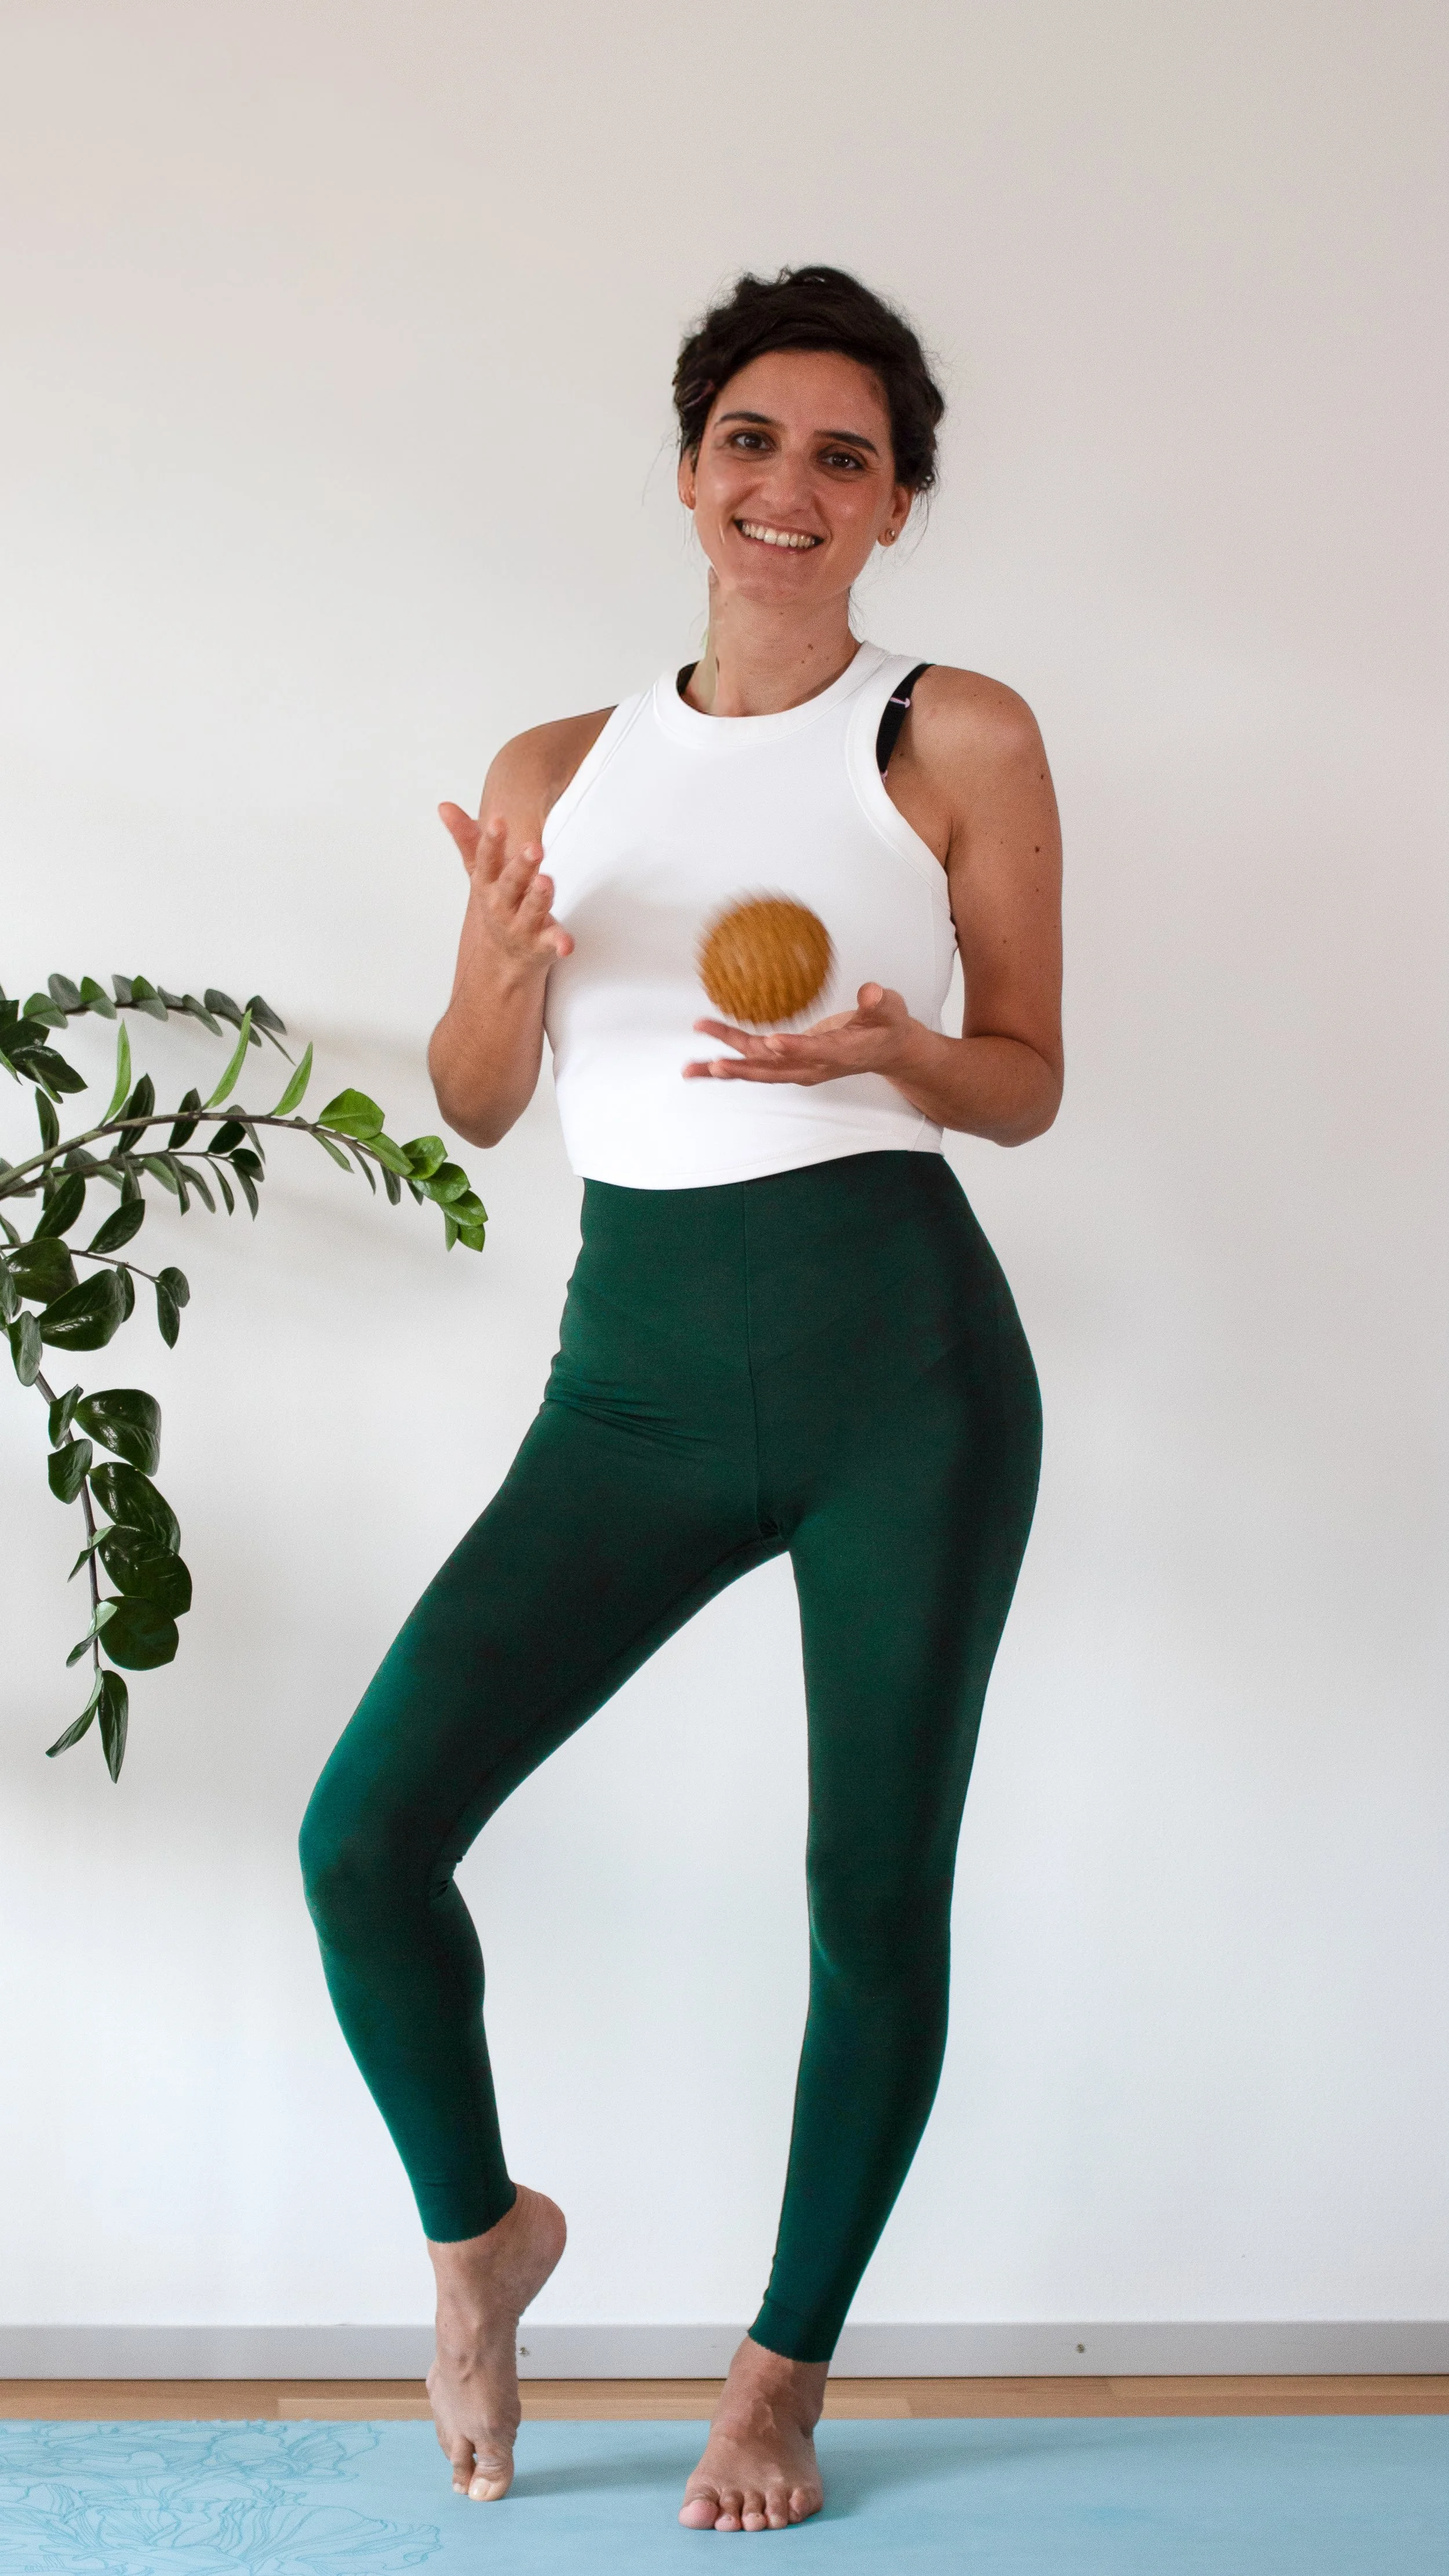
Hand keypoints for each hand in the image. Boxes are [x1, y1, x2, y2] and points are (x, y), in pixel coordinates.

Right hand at [438, 806, 573, 973]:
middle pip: (511, 883)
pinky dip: (559, 943)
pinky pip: (551, 942)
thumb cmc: (495, 902)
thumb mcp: (480, 871)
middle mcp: (502, 904)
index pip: (487, 859)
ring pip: (531, 910)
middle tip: (534, 848)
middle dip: (521, 866)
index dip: (492, 840)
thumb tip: (444, 806)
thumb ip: (467, 838)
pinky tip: (566, 944)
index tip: (497, 820)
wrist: (501, 957)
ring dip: (538, 898)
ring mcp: (522, 925)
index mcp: (488, 883)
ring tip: (546, 882)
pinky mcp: (542, 944)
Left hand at [683, 983, 915, 1085]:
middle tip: (715, 1063)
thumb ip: (881, 1002)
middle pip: (774, 1068)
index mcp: (840, 1053)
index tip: (773, 1042)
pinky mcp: (788, 1061)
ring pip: (757, 1068)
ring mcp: (798, 1067)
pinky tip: (703, 1054)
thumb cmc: (887, 1027)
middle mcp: (813, 1065)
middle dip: (744, 1066)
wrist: (885, 1050)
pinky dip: (728, 1059)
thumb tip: (870, 991)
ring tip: (690, 1068)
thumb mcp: (892, 1011)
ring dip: (724, 1067)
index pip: (816, 1051)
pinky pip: (754, 1061)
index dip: (795, 1047)